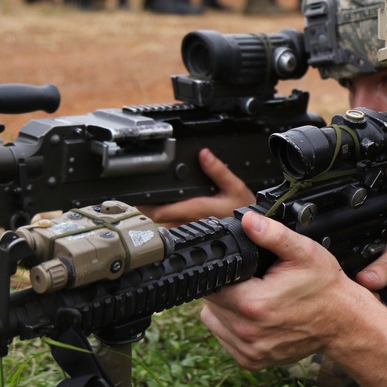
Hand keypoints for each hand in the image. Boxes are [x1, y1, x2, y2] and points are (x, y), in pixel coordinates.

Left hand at [137, 148, 255, 224]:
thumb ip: (218, 170)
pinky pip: (172, 226)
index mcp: (195, 209)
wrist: (252, 230)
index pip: (158, 212)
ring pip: (162, 223)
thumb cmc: (243, 210)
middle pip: (156, 217)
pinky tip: (173, 208)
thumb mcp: (235, 187)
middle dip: (148, 205)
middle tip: (142, 193)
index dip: (143, 204)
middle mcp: (187, 222)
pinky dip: (168, 217)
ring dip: (158, 212)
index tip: (134, 195)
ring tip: (156, 199)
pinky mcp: (190, 233)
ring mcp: (187, 230)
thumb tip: (204, 154)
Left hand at [201, 211, 386, 368]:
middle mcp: (247, 332)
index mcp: (254, 304)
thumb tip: (248, 221)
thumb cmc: (325, 287)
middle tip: (254, 281)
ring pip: (215, 322)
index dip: (224, 274)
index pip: (212, 285)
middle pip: (211, 304)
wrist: (343, 321)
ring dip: (227, 309)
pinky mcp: (252, 361)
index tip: (243, 271)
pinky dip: (235, 327)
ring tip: (256, 297)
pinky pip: (227, 339)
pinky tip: (257, 316)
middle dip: (227, 289)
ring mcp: (249, 350)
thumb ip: (272, 234)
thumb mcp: (302, 252)